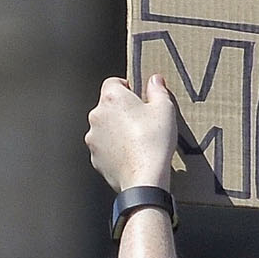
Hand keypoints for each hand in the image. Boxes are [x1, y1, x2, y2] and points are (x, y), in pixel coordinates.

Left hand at [86, 75, 178, 191]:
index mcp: (113, 98)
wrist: (143, 177)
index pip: (113, 82)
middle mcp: (97, 115)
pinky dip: (115, 148)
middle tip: (144, 121)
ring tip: (139, 140)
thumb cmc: (154, 141)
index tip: (140, 97)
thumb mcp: (165, 110)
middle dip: (123, 110)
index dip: (128, 87)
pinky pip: (105, 146)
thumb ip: (158, 90)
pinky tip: (132, 155)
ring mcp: (93, 137)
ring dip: (117, 130)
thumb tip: (154, 80)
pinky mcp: (94, 156)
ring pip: (105, 127)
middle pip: (108, 106)